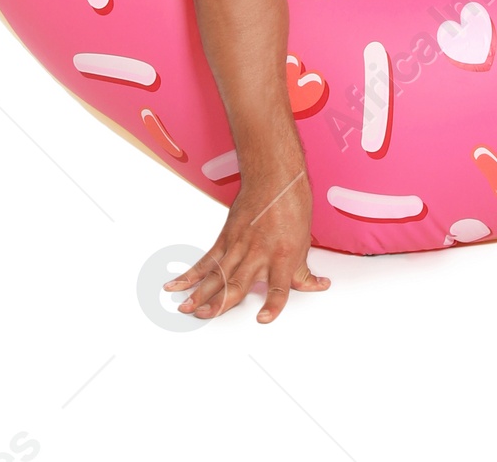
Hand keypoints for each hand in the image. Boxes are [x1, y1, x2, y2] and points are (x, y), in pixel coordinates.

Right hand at [162, 162, 330, 324]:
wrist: (275, 177)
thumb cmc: (292, 206)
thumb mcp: (304, 241)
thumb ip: (304, 272)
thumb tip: (318, 286)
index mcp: (282, 257)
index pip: (279, 287)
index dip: (272, 304)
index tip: (262, 319)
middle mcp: (258, 253)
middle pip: (238, 283)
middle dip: (220, 302)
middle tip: (205, 316)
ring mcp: (239, 246)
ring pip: (218, 274)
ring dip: (200, 292)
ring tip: (186, 308)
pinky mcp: (226, 238)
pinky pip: (207, 260)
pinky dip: (191, 274)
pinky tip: (178, 284)